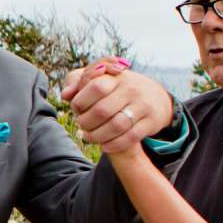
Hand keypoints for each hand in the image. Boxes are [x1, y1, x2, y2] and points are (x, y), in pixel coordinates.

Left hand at [60, 58, 175, 157]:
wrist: (156, 97)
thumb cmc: (119, 88)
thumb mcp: (102, 78)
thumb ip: (79, 81)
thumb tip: (65, 95)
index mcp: (117, 77)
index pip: (95, 87)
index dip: (80, 101)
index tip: (76, 108)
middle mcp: (131, 90)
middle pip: (102, 110)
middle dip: (86, 122)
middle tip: (81, 125)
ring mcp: (143, 106)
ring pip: (116, 126)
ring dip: (97, 136)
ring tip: (88, 137)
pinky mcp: (150, 122)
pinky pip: (130, 138)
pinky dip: (113, 145)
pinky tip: (104, 146)